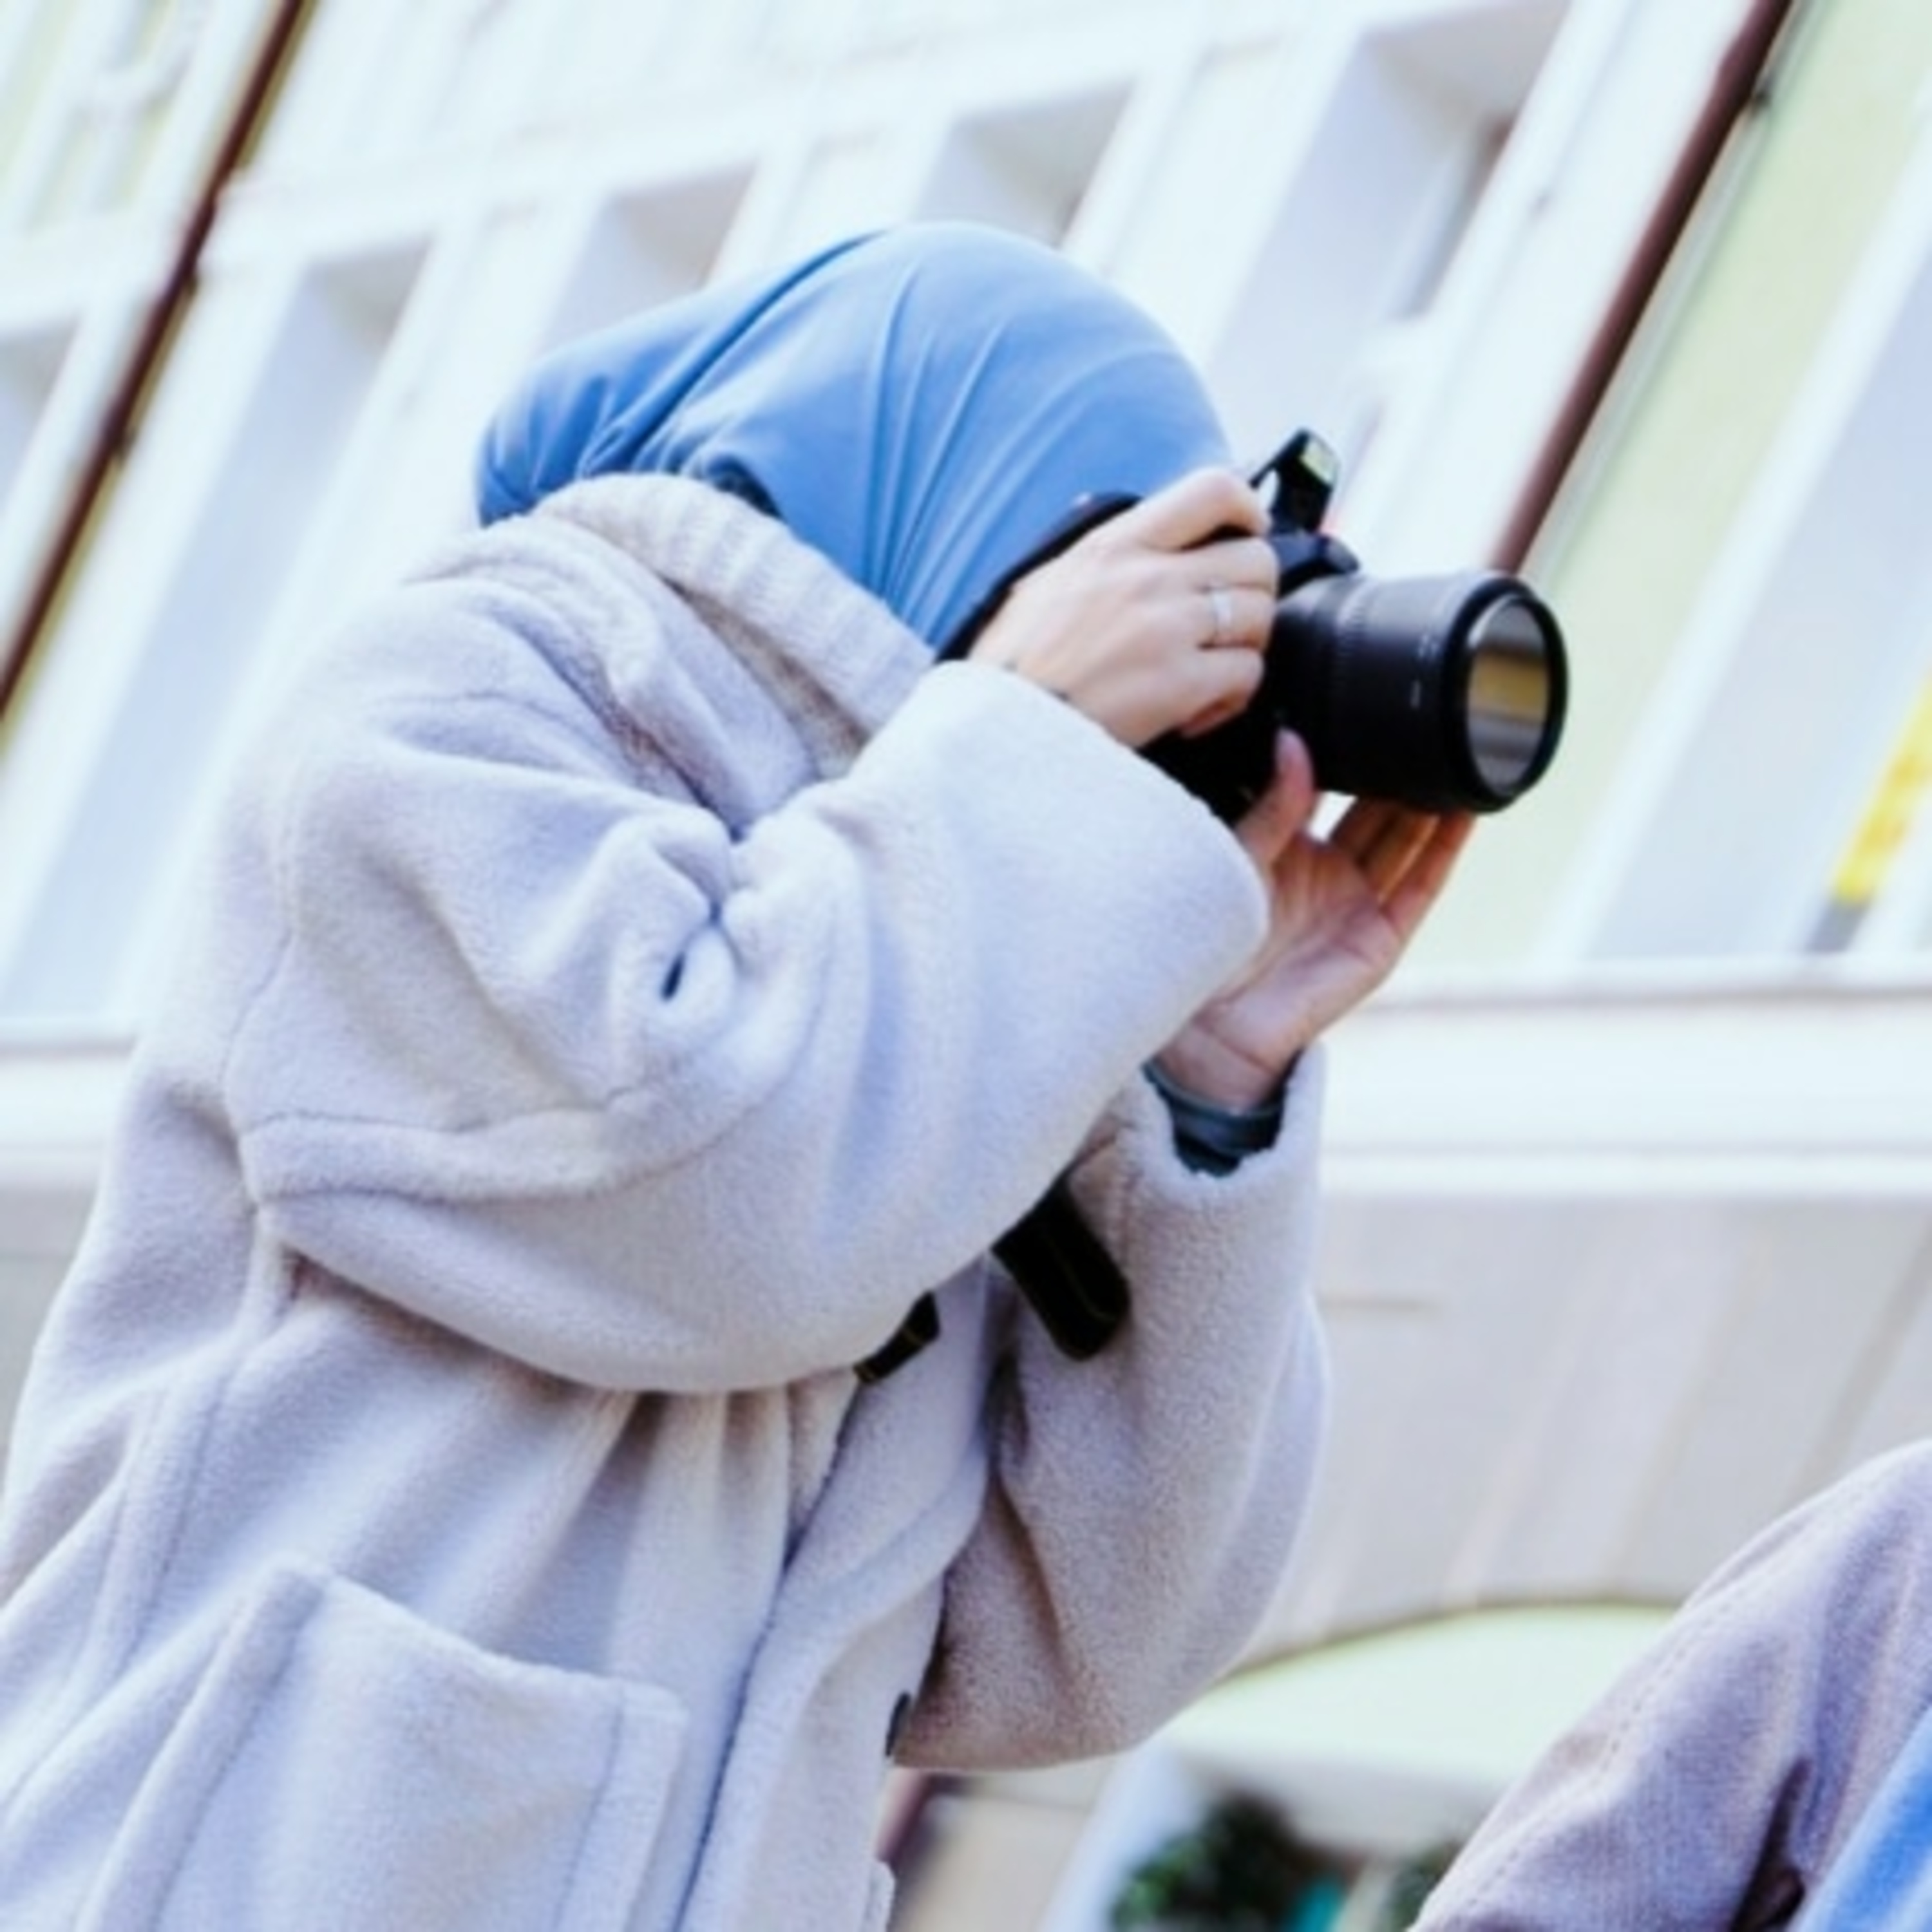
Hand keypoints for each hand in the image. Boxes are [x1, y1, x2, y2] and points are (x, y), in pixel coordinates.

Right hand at [968, 468, 1278, 746]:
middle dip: (1250, 595)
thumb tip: (1142, 524)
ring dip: (1242, 648)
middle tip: (1223, 627)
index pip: (1213, 490)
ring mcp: (1166, 629)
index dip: (1247, 510)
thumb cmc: (1012, 666)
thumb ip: (1101, 554)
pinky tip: (1194, 712)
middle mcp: (1147, 576)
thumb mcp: (1043, 583)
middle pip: (1256, 559)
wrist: (994, 729)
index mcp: (1114, 544)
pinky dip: (1229, 698)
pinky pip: (1246, 675)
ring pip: (1259, 616)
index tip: (1245, 534)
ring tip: (1204, 673)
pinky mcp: (1178, 684)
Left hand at [1155, 732, 1473, 1109]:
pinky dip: (1447, 848)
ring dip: (1431, 796)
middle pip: (1374, 806)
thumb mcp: (1236, 860)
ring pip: (1406, 837)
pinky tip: (1466, 806)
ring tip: (1455, 745)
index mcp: (1280, 848)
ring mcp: (1355, 905)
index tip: (1360, 700)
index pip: (1324, 786)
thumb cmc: (1202, 949)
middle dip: (1398, 764)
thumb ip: (1271, 807)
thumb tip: (1295, 743)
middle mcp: (1323, 874)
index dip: (1345, 749)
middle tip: (1418, 713)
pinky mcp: (1379, 939)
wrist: (1204, 1034)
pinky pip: (1422, 885)